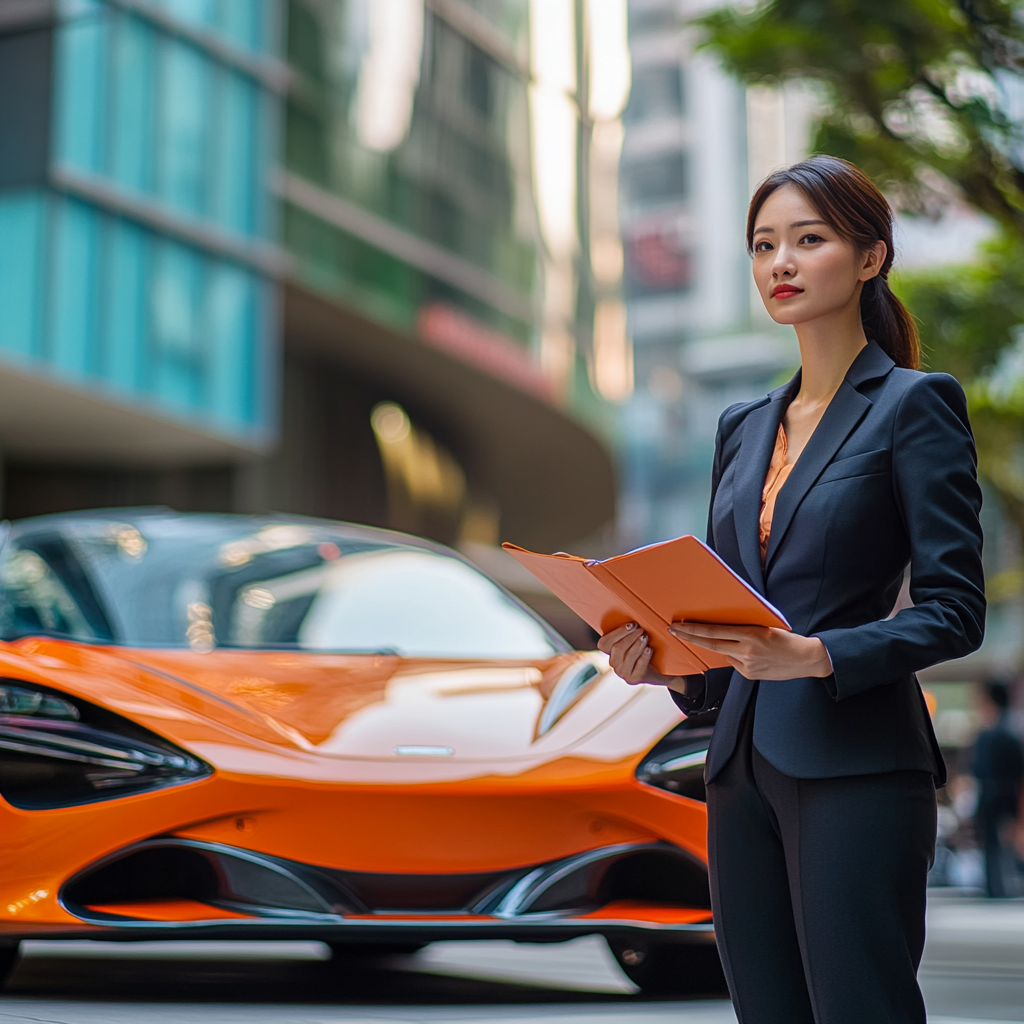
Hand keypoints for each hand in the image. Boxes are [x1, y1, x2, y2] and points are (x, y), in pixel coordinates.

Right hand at [597, 622, 680, 688]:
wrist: (661, 671)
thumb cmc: (647, 650)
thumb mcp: (636, 639)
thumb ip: (630, 630)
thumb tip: (631, 610)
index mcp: (610, 652)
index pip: (604, 643)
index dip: (616, 632)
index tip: (631, 624)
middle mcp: (614, 663)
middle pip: (616, 648)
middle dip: (629, 636)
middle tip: (641, 628)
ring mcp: (623, 673)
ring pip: (627, 656)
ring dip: (637, 644)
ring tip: (646, 637)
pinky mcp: (634, 679)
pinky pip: (638, 666)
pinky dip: (644, 656)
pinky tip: (649, 649)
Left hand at [668, 622, 831, 679]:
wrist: (807, 659)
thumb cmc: (787, 638)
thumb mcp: (766, 626)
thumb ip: (745, 627)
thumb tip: (722, 626)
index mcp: (751, 635)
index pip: (715, 631)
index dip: (694, 629)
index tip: (678, 625)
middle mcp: (747, 651)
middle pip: (710, 644)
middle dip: (690, 637)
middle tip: (673, 630)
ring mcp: (747, 666)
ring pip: (723, 653)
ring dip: (716, 645)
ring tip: (723, 639)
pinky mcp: (749, 675)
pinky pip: (733, 663)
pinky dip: (734, 655)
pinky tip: (747, 652)